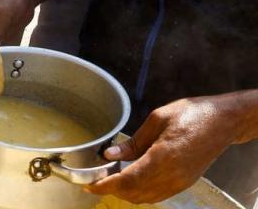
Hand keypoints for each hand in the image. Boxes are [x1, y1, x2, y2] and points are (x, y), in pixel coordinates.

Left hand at [85, 96, 241, 202]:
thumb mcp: (157, 119)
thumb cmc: (192, 114)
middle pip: (134, 193)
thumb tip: (110, 155)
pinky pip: (157, 195)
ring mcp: (180, 182)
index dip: (106, 185)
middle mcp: (172, 175)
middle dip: (111, 189)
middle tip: (95, 180)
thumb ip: (133, 141)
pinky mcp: (184, 183)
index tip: (89, 185)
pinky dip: (140, 193)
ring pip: (145, 198)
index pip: (128, 180)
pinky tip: (130, 181)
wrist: (222, 122)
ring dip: (125, 192)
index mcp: (163, 157)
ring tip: (109, 179)